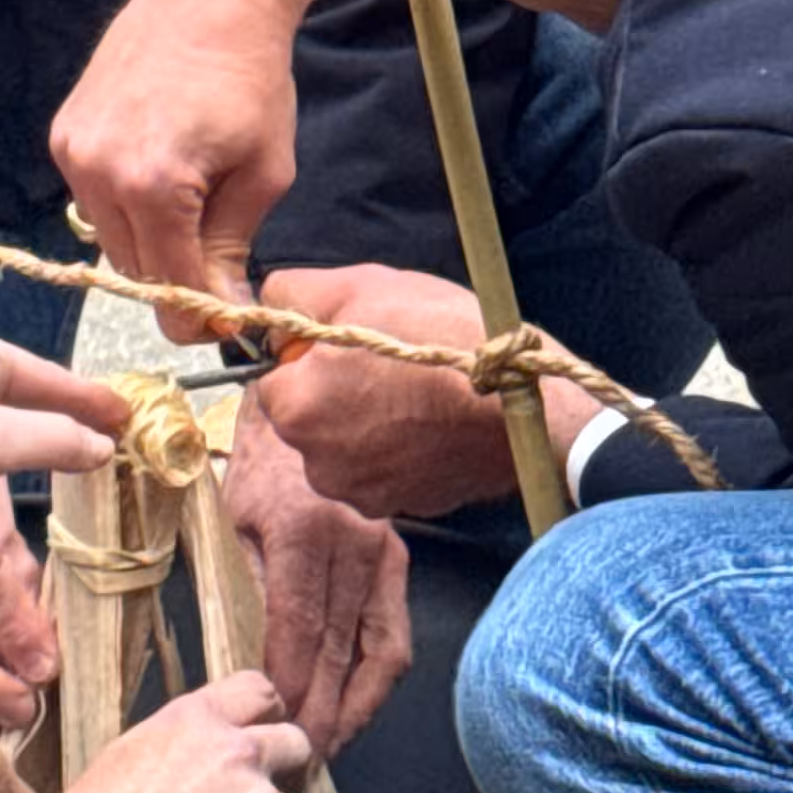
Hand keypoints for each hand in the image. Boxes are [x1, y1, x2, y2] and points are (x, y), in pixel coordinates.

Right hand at [49, 0, 320, 315]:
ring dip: (151, 243)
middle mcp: (98, 172)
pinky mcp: (64, 134)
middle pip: (135, 273)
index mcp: (154, 185)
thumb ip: (233, 248)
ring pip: (111, 240)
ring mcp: (73, 151)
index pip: (171, 290)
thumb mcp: (264, 172)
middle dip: (178, 281)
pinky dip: (128, 205)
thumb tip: (223, 312)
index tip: (230, 321)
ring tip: (195, 203)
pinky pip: (94, 201)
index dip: (203, 316)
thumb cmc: (251, 77)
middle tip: (220, 266)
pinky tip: (163, 172)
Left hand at [221, 395, 413, 756]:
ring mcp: (382, 554)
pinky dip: (378, 681)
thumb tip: (249, 660)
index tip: (277, 726)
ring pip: (377, 654)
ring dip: (355, 711)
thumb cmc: (259, 466)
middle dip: (321, 717)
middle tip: (301, 760)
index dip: (291, 688)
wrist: (306, 417)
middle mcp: (353, 545)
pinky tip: (357, 709)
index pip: (300, 632)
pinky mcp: (397, 561)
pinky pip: (394, 635)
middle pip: (340, 654)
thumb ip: (247, 587)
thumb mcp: (234, 519)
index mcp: (304, 532)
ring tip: (330, 747)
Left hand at [254, 264, 526, 518]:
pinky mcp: (403, 506)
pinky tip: (432, 419)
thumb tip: (271, 304)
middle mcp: (318, 464)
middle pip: (309, 412)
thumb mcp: (363, 286)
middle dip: (337, 387)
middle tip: (388, 358)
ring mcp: (363, 493)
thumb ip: (295, 293)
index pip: (274, 374)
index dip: (310, 349)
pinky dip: (399, 447)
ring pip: (345, 442)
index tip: (351, 337)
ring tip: (415, 389)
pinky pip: (384, 468)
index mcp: (297, 409)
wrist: (522, 406)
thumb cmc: (443, 341)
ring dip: (367, 419)